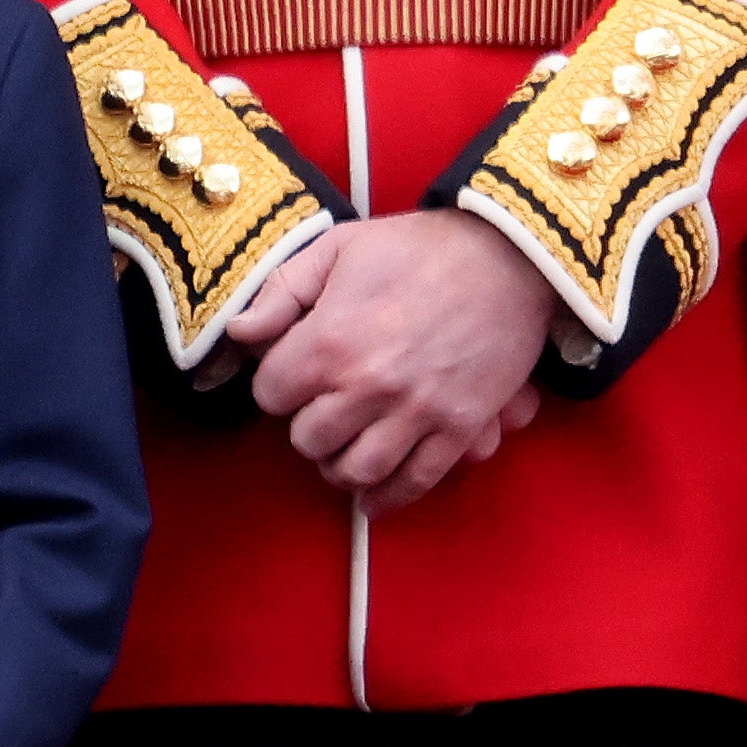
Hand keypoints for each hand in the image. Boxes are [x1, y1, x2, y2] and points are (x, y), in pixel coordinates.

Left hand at [216, 206, 561, 501]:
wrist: (509, 255)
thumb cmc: (416, 249)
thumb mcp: (335, 249)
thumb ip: (279, 293)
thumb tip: (238, 334)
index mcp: (329, 342)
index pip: (271, 396)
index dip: (276, 386)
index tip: (292, 376)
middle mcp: (369, 385)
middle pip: (308, 441)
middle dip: (306, 427)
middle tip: (319, 412)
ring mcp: (418, 410)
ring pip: (356, 471)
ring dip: (340, 466)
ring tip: (341, 451)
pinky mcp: (461, 426)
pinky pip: (417, 480)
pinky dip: (390, 497)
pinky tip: (373, 497)